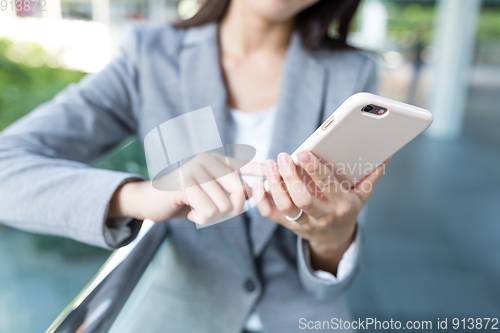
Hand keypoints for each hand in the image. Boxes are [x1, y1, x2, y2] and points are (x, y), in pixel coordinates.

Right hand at [109, 152, 265, 225]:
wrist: (150, 201)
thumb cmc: (184, 199)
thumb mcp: (210, 193)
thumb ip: (231, 190)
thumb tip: (256, 190)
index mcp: (216, 160)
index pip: (244, 166)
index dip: (260, 170)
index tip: (272, 169)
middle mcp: (208, 160)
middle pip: (240, 191)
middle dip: (232, 210)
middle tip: (212, 214)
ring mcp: (196, 169)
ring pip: (225, 205)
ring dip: (214, 217)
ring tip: (199, 212)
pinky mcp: (185, 183)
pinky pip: (209, 211)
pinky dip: (202, 219)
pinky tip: (192, 214)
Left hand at [253, 151, 388, 273]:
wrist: (335, 240)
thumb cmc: (347, 210)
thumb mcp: (361, 196)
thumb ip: (370, 176)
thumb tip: (385, 156)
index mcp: (342, 205)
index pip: (327, 186)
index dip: (314, 169)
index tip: (302, 152)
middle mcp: (323, 216)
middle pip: (302, 199)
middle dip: (290, 176)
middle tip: (282, 156)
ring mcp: (305, 223)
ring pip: (286, 206)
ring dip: (275, 185)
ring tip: (270, 164)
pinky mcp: (289, 226)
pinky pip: (271, 215)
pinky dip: (261, 200)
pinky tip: (257, 183)